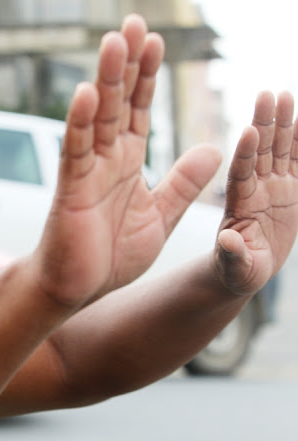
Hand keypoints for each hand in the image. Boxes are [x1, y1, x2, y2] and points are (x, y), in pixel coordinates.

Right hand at [34, 14, 221, 306]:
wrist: (77, 289)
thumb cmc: (111, 255)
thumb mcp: (162, 216)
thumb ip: (184, 183)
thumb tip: (212, 149)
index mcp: (128, 164)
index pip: (141, 111)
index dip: (148, 77)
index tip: (157, 42)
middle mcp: (107, 160)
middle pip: (120, 103)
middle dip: (128, 63)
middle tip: (133, 23)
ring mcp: (87, 172)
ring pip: (98, 118)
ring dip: (108, 80)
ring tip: (115, 41)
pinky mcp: (70, 191)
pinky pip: (75, 152)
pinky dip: (80, 123)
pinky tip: (87, 94)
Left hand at [215, 91, 297, 294]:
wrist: (244, 268)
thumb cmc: (236, 270)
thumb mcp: (235, 266)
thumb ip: (233, 253)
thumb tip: (227, 240)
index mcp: (239, 204)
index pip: (241, 174)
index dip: (244, 153)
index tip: (248, 131)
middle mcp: (255, 189)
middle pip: (259, 151)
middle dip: (265, 123)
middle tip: (268, 94)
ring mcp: (273, 187)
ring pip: (278, 150)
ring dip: (283, 123)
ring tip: (285, 94)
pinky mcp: (290, 190)